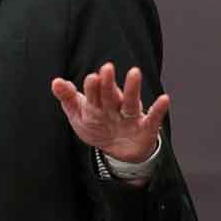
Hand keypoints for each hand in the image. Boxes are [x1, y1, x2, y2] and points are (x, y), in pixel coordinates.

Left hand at [50, 62, 169, 164]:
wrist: (119, 151)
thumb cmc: (98, 126)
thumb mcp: (79, 115)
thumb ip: (68, 98)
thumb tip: (56, 82)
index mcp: (99, 102)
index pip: (94, 94)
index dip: (92, 87)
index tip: (91, 78)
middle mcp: (116, 106)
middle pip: (110, 95)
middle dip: (108, 84)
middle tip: (105, 68)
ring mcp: (131, 117)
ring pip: (132, 102)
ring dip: (133, 88)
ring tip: (134, 72)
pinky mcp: (145, 128)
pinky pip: (153, 119)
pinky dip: (158, 110)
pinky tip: (164, 99)